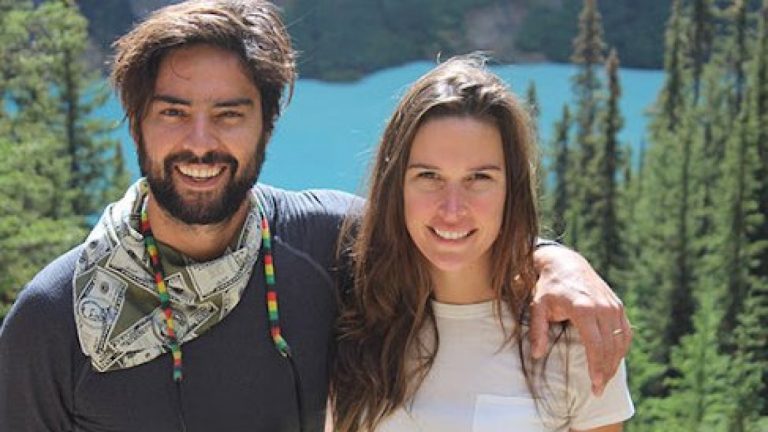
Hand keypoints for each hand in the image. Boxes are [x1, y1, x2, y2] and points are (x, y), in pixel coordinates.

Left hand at [529, 245, 631, 395]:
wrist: (566, 263)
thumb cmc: (549, 287)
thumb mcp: (537, 306)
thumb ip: (537, 331)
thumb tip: (536, 355)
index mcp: (584, 308)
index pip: (595, 344)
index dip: (597, 366)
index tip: (595, 384)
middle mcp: (603, 307)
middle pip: (610, 346)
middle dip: (606, 371)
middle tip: (599, 390)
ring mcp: (613, 306)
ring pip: (621, 341)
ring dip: (615, 363)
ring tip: (605, 379)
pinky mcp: (618, 306)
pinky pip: (625, 332)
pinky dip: (621, 349)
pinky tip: (613, 361)